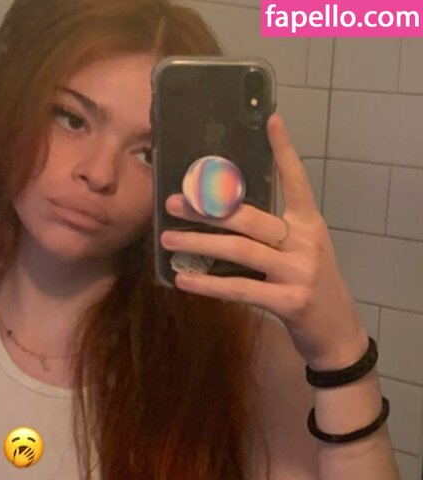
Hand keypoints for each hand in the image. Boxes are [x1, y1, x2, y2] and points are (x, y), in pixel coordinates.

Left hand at [160, 113, 367, 369]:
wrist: (337, 334)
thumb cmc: (310, 289)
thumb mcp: (301, 253)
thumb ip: (275, 234)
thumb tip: (225, 217)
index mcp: (309, 225)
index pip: (297, 181)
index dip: (284, 151)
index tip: (271, 120)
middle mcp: (305, 242)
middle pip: (251, 218)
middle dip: (209, 208)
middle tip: (174, 201)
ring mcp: (299, 273)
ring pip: (241, 252)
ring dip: (199, 244)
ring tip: (168, 238)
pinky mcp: (289, 302)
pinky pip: (241, 289)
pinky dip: (209, 285)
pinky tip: (184, 280)